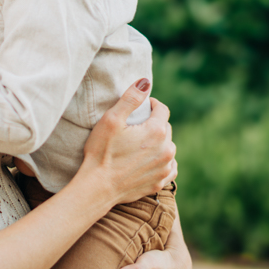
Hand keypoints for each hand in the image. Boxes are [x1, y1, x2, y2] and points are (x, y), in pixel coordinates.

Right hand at [83, 86, 176, 206]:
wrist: (98, 187)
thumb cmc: (101, 152)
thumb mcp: (112, 119)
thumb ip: (131, 98)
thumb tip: (145, 81)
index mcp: (157, 131)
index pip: (162, 109)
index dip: (151, 104)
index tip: (141, 106)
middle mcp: (166, 149)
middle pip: (166, 128)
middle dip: (154, 123)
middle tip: (136, 126)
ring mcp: (164, 167)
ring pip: (168, 147)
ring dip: (158, 143)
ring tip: (141, 143)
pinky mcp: (159, 182)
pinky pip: (170, 167)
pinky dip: (163, 161)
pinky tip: (151, 160)